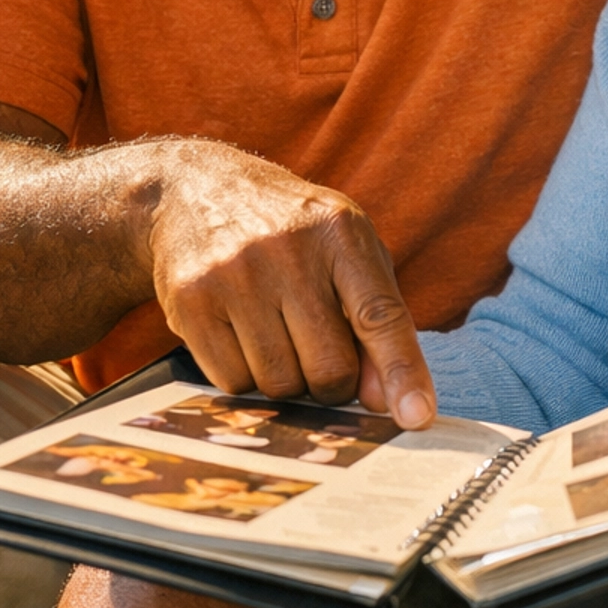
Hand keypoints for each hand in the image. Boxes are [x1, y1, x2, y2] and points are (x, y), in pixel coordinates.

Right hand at [136, 140, 434, 422]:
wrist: (195, 191)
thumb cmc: (291, 232)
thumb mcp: (346, 251)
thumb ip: (376, 317)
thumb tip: (383, 398)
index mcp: (339, 231)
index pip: (379, 315)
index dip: (402, 370)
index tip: (416, 417)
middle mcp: (287, 251)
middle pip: (329, 368)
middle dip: (333, 383)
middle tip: (321, 358)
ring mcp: (234, 275)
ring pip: (279, 384)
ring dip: (287, 380)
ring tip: (276, 334)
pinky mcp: (191, 302)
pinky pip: (233, 383)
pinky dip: (245, 377)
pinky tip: (241, 335)